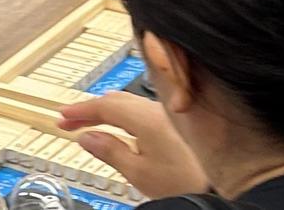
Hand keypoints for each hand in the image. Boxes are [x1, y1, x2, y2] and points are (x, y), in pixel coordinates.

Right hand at [58, 93, 207, 197]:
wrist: (220, 184)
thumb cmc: (186, 180)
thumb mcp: (138, 172)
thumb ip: (110, 151)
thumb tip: (88, 138)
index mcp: (146, 118)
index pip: (105, 106)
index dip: (80, 110)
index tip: (63, 115)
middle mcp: (158, 110)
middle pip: (116, 101)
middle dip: (90, 110)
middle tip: (69, 121)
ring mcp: (169, 114)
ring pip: (129, 104)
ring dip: (106, 112)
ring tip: (89, 123)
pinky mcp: (176, 123)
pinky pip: (142, 111)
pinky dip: (123, 116)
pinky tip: (119, 127)